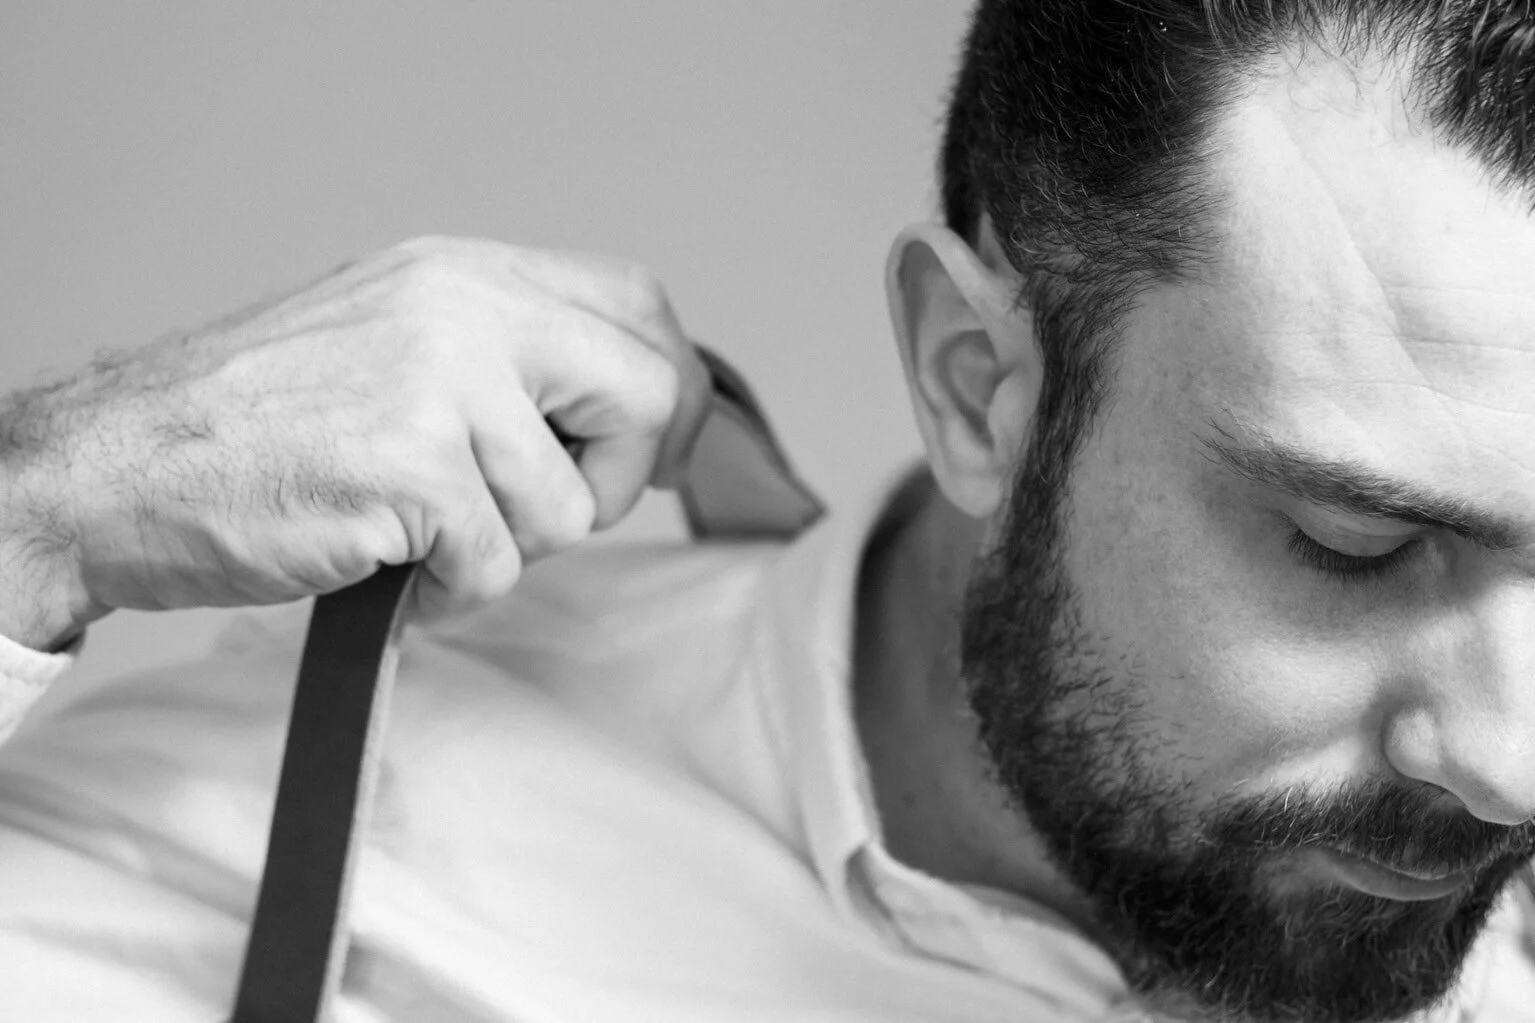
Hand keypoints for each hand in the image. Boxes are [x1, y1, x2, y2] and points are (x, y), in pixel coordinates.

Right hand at [0, 237, 711, 645]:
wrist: (116, 468)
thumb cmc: (255, 425)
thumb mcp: (394, 341)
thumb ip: (505, 357)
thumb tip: (620, 408)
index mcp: (465, 273)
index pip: (638, 302)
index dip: (666, 390)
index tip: (655, 449)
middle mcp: (463, 308)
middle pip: (646, 392)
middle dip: (616, 480)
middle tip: (539, 512)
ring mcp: (439, 382)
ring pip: (570, 508)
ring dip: (503, 551)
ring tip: (416, 534)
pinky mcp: (411, 465)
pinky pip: (496, 567)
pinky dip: (447, 593)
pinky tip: (385, 562)